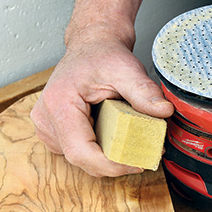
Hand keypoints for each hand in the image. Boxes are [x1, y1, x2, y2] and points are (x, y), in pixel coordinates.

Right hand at [31, 26, 173, 176]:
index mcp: (59, 103)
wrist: (92, 46)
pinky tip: (118, 139)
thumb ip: (144, 91)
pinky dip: (101, 151)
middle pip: (81, 159)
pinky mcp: (55, 131)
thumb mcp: (127, 69)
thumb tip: (164, 111)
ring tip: (133, 143)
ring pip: (81, 159)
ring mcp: (48, 127)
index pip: (80, 151)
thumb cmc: (103, 55)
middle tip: (145, 155)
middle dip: (115, 163)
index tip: (137, 163)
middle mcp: (46, 118)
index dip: (110, 165)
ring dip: (109, 157)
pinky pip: (80, 151)